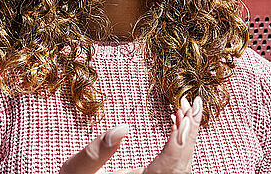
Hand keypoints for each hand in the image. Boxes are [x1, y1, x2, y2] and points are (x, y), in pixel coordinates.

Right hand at [60, 95, 202, 173]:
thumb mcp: (75, 171)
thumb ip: (94, 153)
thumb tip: (123, 128)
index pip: (169, 165)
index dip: (181, 140)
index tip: (187, 115)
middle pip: (181, 164)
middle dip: (189, 132)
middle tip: (194, 103)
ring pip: (181, 165)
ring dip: (185, 136)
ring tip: (185, 109)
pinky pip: (174, 166)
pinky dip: (178, 145)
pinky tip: (177, 124)